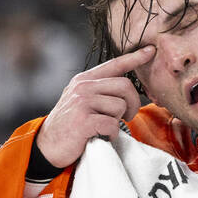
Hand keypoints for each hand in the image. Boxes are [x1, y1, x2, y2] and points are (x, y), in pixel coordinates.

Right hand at [35, 46, 155, 167]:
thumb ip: (98, 91)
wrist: (47, 147)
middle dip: (133, 103)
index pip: (114, 64)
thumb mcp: (80, 101)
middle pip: (124, 85)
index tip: (150, 51)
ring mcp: (82, 103)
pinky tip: (101, 137)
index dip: (134, 57)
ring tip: (106, 128)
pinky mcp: (83, 121)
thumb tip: (126, 89)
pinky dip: (112, 134)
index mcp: (84, 80)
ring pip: (120, 106)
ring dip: (119, 121)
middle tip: (129, 116)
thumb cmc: (70, 126)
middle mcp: (83, 87)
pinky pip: (113, 124)